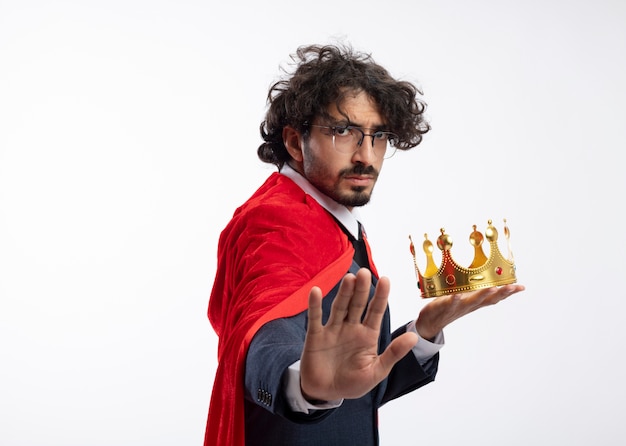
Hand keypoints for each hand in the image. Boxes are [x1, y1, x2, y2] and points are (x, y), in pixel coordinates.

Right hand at [299, 268, 417, 401]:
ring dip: (344, 293)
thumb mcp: (376, 371)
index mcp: (368, 335)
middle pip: (358, 304)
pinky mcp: (316, 336)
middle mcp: (351, 327)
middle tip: (365, 272)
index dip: (381, 296)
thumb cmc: (352, 383)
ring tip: (349, 278)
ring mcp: (333, 330)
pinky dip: (315, 305)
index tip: (386, 280)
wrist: (326, 394)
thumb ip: (393, 354)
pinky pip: (315, 318)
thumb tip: (414, 337)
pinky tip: (316, 291)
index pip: (376, 311)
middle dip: (362, 289)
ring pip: (340, 307)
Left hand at [415, 284, 525, 339]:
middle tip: (513, 287)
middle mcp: (469, 304)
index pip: (495, 297)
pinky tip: (458, 295)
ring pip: (472, 302)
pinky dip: (455, 299)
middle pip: (488, 300)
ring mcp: (458, 306)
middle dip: (502, 293)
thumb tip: (483, 272)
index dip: (509, 293)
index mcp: (475, 301)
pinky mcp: (444, 306)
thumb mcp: (463, 295)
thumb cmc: (449, 304)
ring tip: (492, 288)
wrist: (431, 321)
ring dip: (482, 295)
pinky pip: (450, 303)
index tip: (521, 287)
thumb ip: (473, 287)